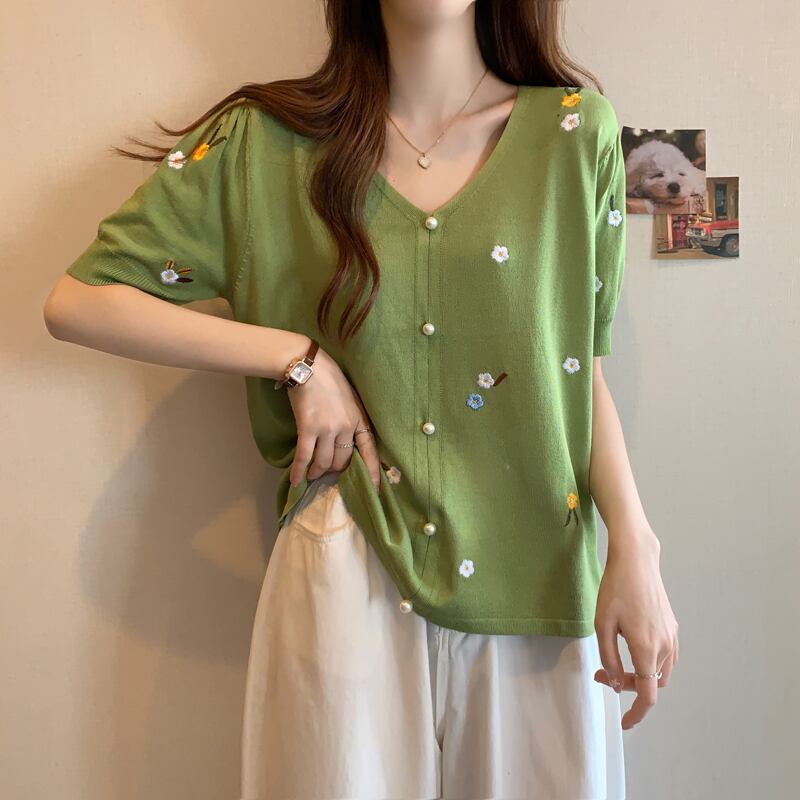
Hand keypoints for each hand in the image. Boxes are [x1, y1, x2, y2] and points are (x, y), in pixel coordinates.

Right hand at [285, 347, 380, 490]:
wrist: (308, 366)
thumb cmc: (330, 380)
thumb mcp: (351, 399)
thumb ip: (351, 420)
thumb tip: (346, 443)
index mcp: (360, 419)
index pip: (369, 451)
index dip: (372, 472)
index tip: (374, 489)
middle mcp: (346, 427)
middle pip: (342, 461)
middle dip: (334, 470)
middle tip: (327, 472)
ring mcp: (327, 429)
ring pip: (324, 462)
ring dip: (318, 472)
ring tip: (313, 475)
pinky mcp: (308, 428)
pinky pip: (304, 457)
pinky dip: (300, 471)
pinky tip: (296, 481)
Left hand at [593, 529, 678, 729]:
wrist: (637, 560)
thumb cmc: (616, 588)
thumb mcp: (602, 624)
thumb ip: (608, 657)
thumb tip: (614, 681)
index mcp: (647, 649)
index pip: (647, 695)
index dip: (637, 713)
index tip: (625, 723)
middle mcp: (665, 646)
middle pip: (651, 683)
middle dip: (627, 686)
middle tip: (601, 673)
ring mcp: (672, 635)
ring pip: (660, 672)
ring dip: (640, 675)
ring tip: (614, 661)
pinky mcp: (672, 625)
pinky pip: (666, 656)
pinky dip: (650, 663)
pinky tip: (632, 650)